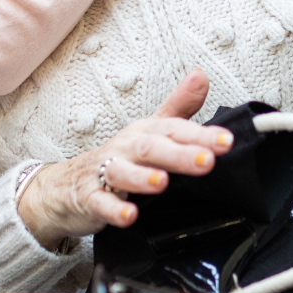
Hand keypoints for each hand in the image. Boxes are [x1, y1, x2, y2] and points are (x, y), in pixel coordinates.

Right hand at [16, 69, 232, 249]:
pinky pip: (100, 202)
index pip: (173, 129)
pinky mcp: (89, 197)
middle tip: (206, 161)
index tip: (226, 141)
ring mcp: (104, 172)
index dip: (200, 135)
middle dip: (179, 154)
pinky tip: (129, 215)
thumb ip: (178, 107)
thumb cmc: (116, 156)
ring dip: (142, 177)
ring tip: (162, 182)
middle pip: (150, 147)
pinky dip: (114, 209)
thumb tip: (202, 77)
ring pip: (121, 171)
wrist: (66, 185)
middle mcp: (125, 149)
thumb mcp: (149, 130)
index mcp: (143, 133)